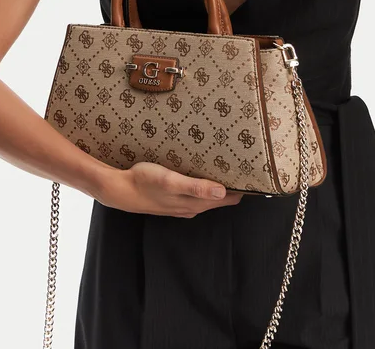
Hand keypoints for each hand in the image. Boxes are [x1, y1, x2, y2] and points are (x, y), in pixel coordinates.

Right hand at [94, 161, 244, 216]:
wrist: (119, 190)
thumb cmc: (145, 182)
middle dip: (233, 185)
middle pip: (220, 197)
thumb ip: (196, 187)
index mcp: (195, 203)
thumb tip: (222, 192)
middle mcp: (191, 206)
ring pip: (208, 196)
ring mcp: (182, 204)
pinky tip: (202, 174)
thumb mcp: (171, 181)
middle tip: (246, 167)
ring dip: (218, 185)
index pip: (228, 198)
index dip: (242, 188)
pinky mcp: (173, 198)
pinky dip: (204, 185)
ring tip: (229, 168)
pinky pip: (195, 192)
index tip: (254, 176)